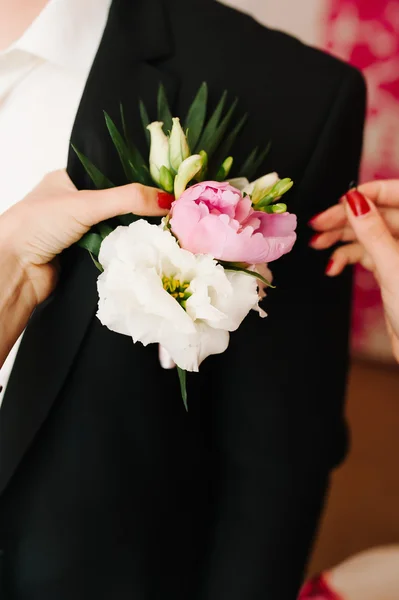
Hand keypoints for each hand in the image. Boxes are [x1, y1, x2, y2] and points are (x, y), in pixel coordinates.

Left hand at [1, 170, 170, 304]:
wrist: (15, 269)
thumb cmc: (37, 225)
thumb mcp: (86, 203)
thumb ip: (127, 199)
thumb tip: (166, 198)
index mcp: (67, 181)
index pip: (109, 175)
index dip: (134, 181)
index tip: (162, 187)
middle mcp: (71, 205)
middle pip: (114, 205)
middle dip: (136, 211)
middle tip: (167, 211)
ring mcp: (76, 232)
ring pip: (114, 229)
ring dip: (131, 233)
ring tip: (161, 230)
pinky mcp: (81, 255)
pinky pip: (110, 250)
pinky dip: (122, 251)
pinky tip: (142, 249)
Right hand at [309, 180, 398, 360]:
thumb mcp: (392, 266)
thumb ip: (373, 231)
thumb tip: (354, 200)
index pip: (393, 194)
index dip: (365, 194)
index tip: (339, 202)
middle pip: (374, 214)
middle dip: (344, 219)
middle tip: (317, 225)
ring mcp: (398, 253)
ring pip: (366, 235)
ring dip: (340, 239)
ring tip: (317, 244)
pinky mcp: (389, 270)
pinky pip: (364, 255)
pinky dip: (346, 258)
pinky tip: (333, 267)